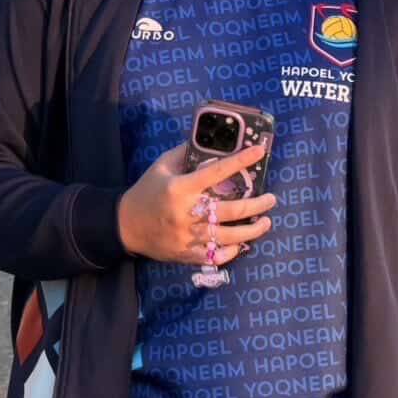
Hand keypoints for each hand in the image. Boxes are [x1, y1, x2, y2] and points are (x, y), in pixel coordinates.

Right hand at [117, 141, 275, 266]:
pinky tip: (241, 244)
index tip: (259, 151)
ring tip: (266, 222)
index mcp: (181, 187)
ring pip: (228, 236)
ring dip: (252, 231)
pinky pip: (215, 256)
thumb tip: (210, 141)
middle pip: (231, 210)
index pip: (217, 171)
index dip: (241, 161)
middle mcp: (187, 213)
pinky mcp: (186, 254)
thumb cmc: (147, 190)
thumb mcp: (162, 166)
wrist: (126, 225)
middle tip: (271, 199)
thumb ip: (186, 153)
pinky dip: (231, 251)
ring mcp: (188, 236)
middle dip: (256, 205)